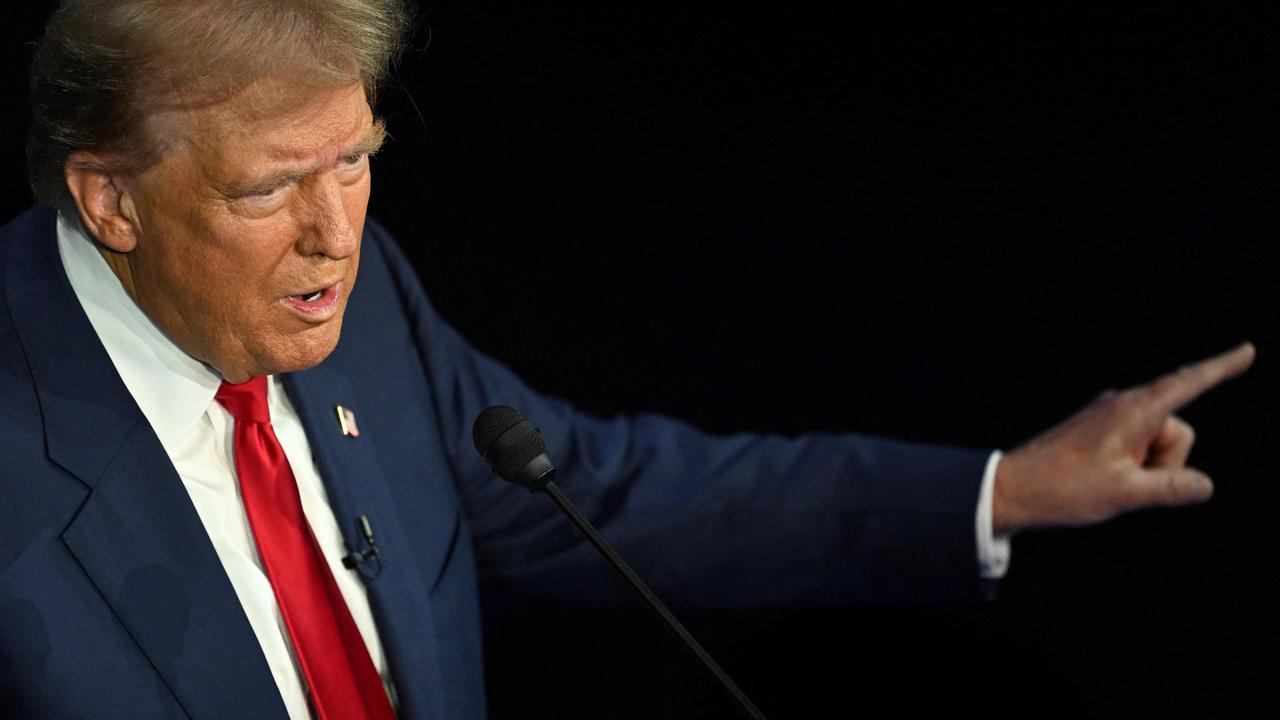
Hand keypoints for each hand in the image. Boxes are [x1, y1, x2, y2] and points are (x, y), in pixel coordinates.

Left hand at [993, 342, 1255, 534]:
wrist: (1011, 489)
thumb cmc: (1064, 489)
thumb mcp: (1125, 493)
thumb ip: (1172, 487)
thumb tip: (1204, 485)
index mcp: (1132, 411)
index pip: (1187, 383)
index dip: (1220, 368)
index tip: (1248, 350)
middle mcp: (1122, 405)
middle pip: (1178, 431)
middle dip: (1168, 462)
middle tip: (1122, 482)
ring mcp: (1109, 416)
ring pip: (1159, 444)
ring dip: (1148, 469)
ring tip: (1105, 481)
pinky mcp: (1100, 430)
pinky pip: (1138, 448)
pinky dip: (1135, 469)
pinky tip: (1104, 480)